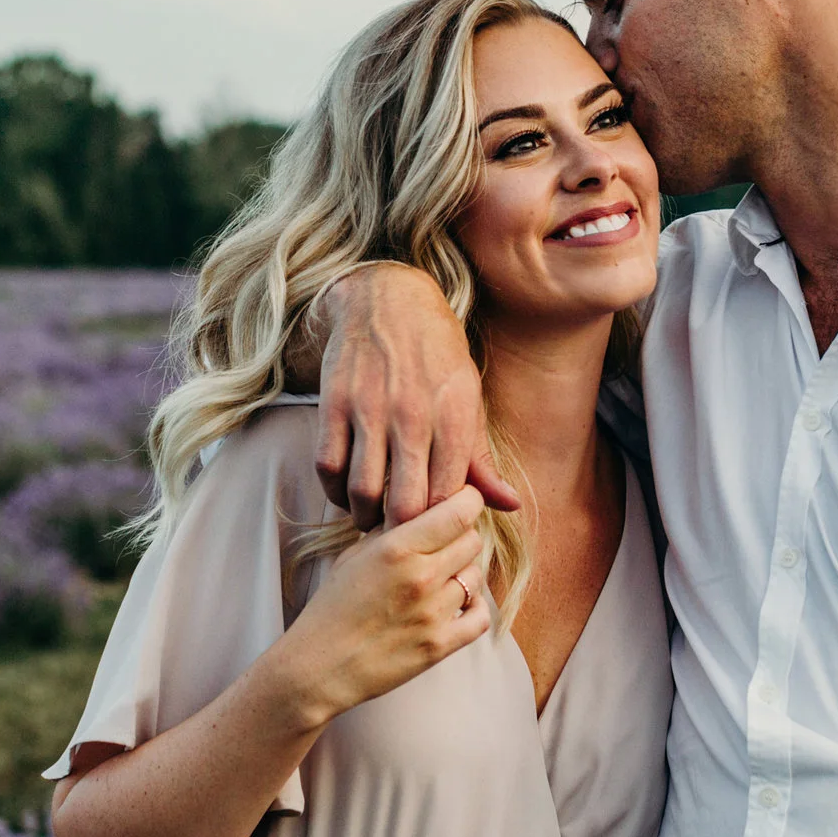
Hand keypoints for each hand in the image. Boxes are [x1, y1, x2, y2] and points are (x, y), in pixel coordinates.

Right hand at [271, 487, 492, 721]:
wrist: (318, 667)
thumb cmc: (331, 609)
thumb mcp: (354, 556)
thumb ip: (390, 531)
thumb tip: (422, 511)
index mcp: (397, 548)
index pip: (460, 510)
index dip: (467, 501)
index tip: (462, 502)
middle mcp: (421, 576)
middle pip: (473, 540)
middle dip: (461, 537)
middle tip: (444, 545)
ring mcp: (434, 613)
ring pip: (476, 576)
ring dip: (463, 574)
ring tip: (440, 580)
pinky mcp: (440, 645)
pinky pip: (481, 617)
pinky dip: (476, 608)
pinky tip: (459, 606)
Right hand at [314, 263, 520, 527]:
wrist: (389, 300)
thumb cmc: (438, 356)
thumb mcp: (469, 400)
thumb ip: (481, 459)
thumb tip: (510, 506)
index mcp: (453, 418)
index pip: (445, 498)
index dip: (437, 526)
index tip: (433, 532)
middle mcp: (413, 415)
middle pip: (403, 504)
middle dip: (401, 532)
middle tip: (399, 536)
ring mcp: (370, 409)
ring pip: (362, 491)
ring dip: (364, 516)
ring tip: (372, 519)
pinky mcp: (335, 402)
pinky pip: (328, 465)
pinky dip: (334, 490)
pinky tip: (346, 492)